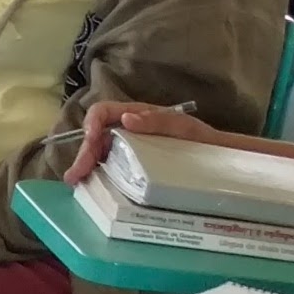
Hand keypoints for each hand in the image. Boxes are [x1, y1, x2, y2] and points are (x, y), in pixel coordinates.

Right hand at [72, 98, 215, 180]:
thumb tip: (126, 118)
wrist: (218, 158)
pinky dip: (97, 171)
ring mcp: (129, 146)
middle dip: (83, 152)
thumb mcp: (183, 127)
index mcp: (136, 114)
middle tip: (75, 174)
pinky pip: (110, 163)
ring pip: (99, 150)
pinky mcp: (133, 162)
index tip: (89, 139)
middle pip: (96, 135)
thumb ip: (157, 121)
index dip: (91, 123)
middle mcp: (127, 129)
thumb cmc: (202, 139)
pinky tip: (91, 182)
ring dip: (85, 163)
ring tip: (75, 180)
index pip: (103, 112)